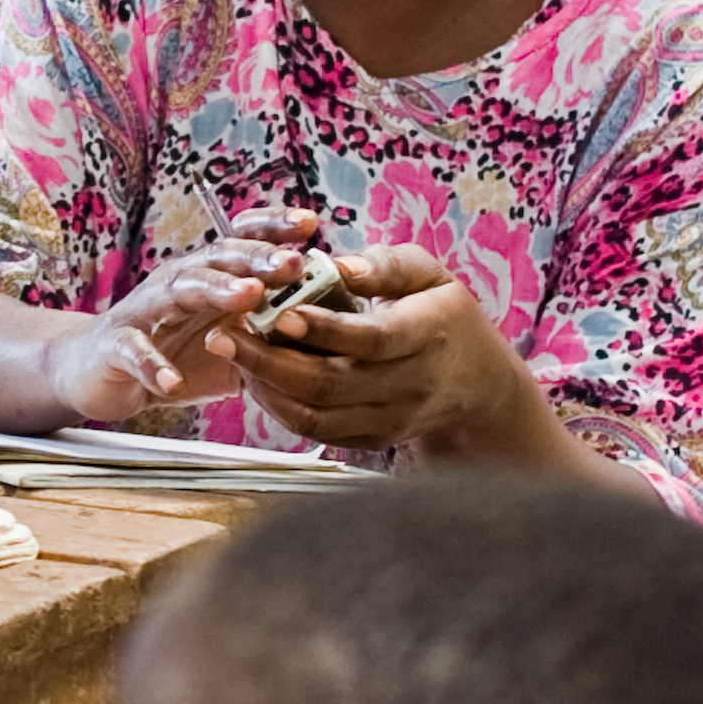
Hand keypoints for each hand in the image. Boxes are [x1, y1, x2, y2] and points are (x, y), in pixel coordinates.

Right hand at [42, 238, 298, 425]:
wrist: (98, 371)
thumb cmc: (170, 350)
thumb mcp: (230, 344)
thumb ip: (270, 337)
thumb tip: (329, 337)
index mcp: (208, 275)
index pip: (241, 239)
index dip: (273, 227)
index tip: (310, 224)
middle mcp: (178, 281)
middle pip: (219, 258)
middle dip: (258, 257)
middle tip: (293, 263)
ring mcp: (145, 310)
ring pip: (181, 289)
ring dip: (216, 290)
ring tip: (248, 297)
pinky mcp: (116, 345)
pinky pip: (135, 351)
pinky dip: (153, 366)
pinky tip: (172, 381)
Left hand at [215, 239, 554, 459]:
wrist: (479, 387)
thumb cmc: (444, 317)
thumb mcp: (429, 276)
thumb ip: (384, 265)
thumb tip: (336, 264)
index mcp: (426, 335)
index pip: (370, 339)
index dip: (323, 330)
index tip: (279, 312)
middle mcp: (408, 385)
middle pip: (329, 384)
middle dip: (267, 360)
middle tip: (223, 333)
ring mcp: (388, 418)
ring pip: (315, 415)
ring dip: (264, 386)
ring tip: (230, 351)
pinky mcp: (371, 438)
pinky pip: (315, 431)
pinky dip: (278, 407)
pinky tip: (254, 376)